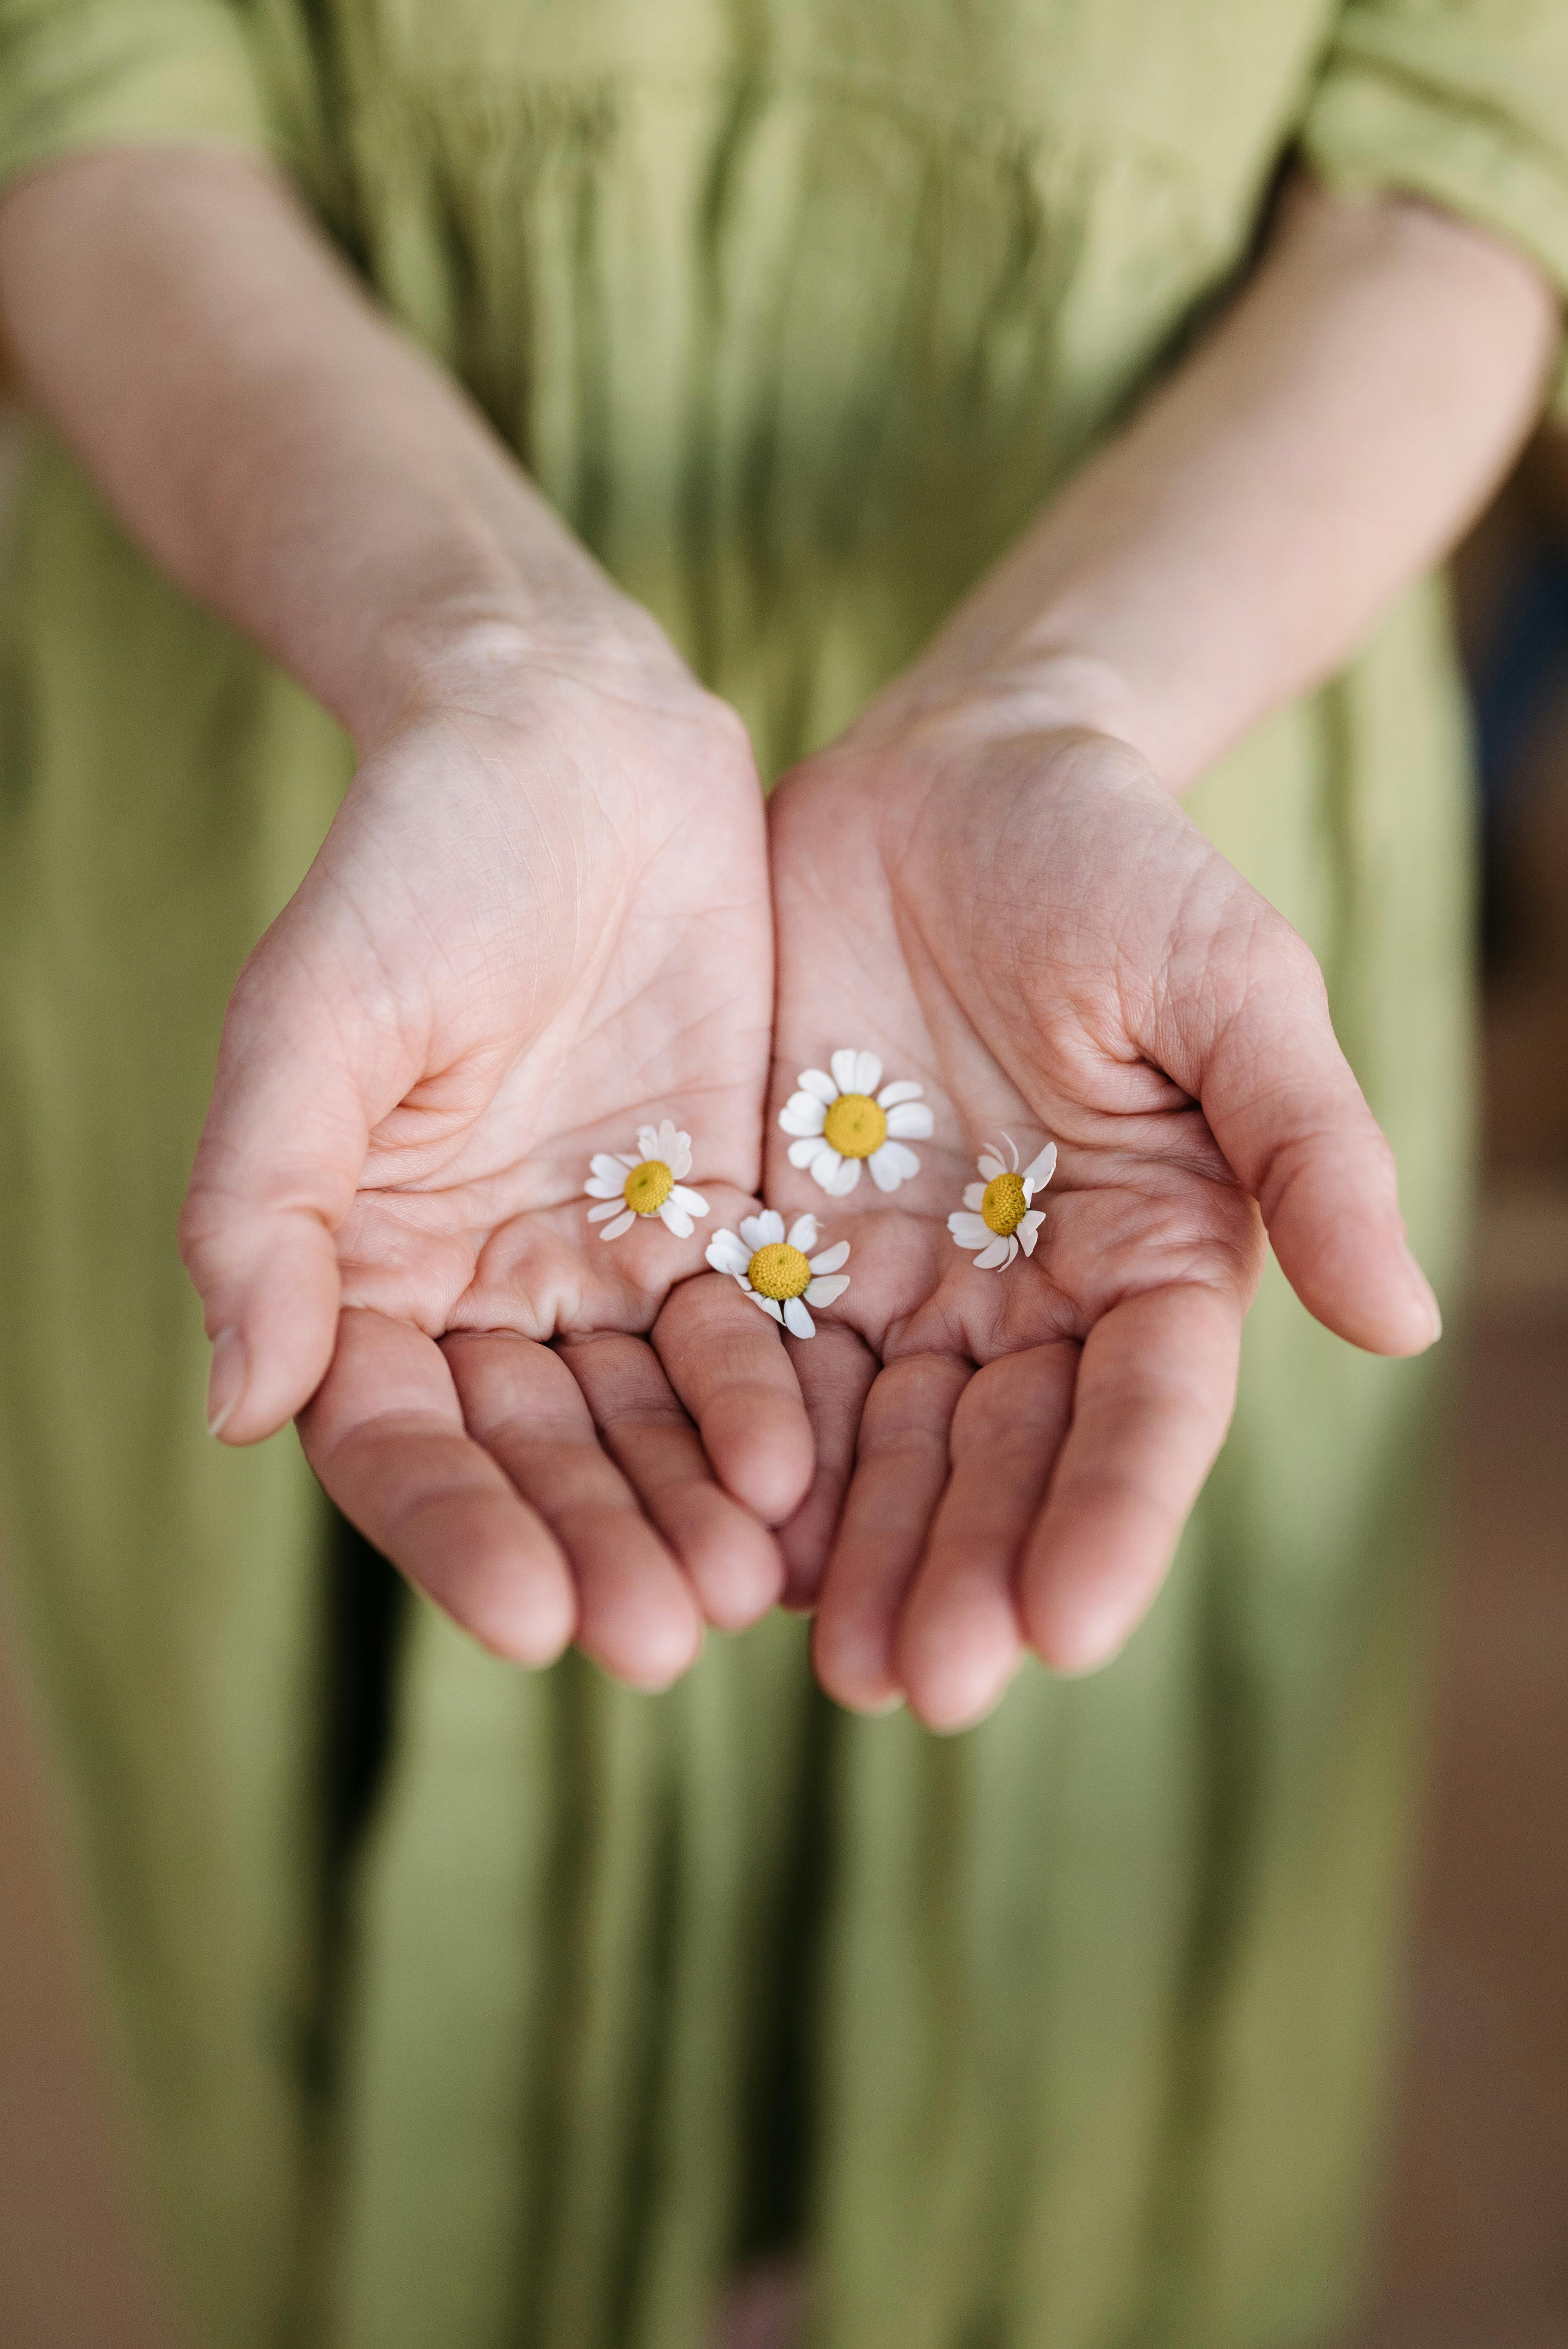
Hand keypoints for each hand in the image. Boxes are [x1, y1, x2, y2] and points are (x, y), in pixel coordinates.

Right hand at [180, 611, 814, 1687]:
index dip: (457, 1532)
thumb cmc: (411, 865)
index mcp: (363, 1264)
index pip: (400, 1439)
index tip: (526, 1617)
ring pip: (646, 1419)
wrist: (566, 746)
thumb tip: (237, 1408)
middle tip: (662, 1641)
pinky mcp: (719, 1211)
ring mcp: (605, 1256)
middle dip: (594, 1547)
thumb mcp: (312, 1018)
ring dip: (687, 1510)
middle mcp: (485, 1284)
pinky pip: (747, 1333)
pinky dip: (770, 1405)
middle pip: (536, 1456)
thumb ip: (265, 1207)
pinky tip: (808, 1474)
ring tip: (746, 1591)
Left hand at [762, 700, 1440, 1729]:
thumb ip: (1308, 1147)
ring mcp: (898, 1279)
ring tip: (826, 1661)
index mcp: (1149, 1257)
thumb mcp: (1234, 984)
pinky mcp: (780, 1239)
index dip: (1106, 1518)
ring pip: (877, 1445)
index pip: (1138, 1414)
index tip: (1065, 1626)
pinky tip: (719, 1537)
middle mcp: (1025, 1298)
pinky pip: (759, 1365)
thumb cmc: (1122, 865)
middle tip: (919, 1685)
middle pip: (998, 1460)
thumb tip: (1406, 1325)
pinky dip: (747, 1455)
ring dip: (856, 1555)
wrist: (955, 778)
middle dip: (964, 1570)